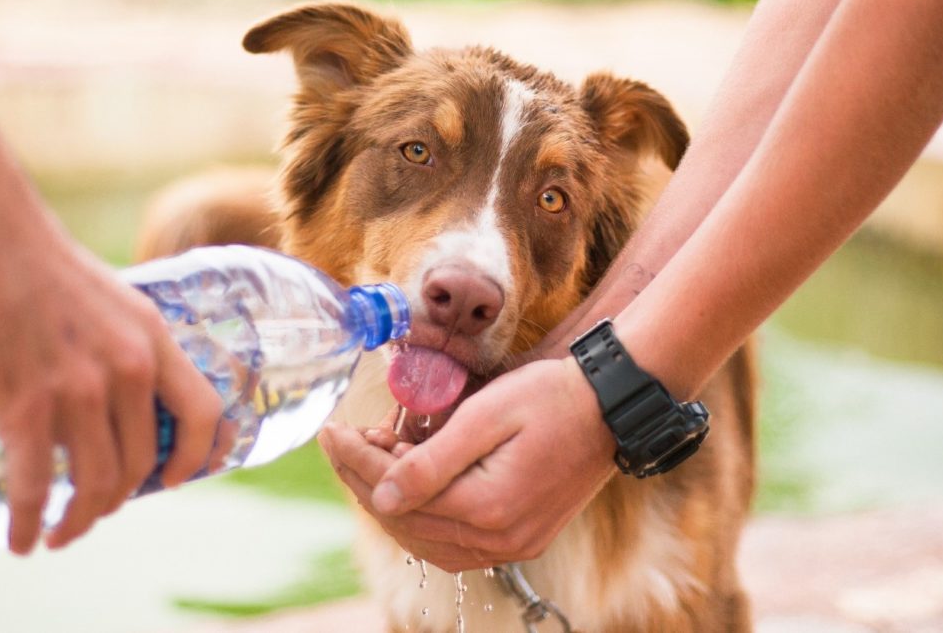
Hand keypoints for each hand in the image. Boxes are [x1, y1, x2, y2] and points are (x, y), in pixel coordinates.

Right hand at [0, 191, 220, 553]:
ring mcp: (78, 390)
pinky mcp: (23, 405)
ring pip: (95, 483)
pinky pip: (35, 487)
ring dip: (79, 520)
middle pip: (142, 463)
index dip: (198, 457)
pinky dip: (29, 523)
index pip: (203, 413)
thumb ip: (124, 349)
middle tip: (95, 510)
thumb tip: (119, 400)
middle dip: (120, 499)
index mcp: (153, 339)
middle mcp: (127, 369)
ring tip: (60, 533)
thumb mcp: (111, 301)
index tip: (175, 481)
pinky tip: (21, 540)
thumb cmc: (38, 263)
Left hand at [319, 356, 614, 571]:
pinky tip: (409, 487)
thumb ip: (432, 461)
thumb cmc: (552, 397)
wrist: (611, 407)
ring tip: (374, 458)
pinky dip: (423, 518)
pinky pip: (455, 544)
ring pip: (426, 540)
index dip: (357, 461)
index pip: (398, 494)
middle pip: (407, 522)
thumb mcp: (487, 415)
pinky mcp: (522, 539)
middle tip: (345, 441)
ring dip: (391, 502)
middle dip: (366, 480)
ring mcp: (513, 545)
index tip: (331, 431)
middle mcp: (500, 539)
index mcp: (488, 507)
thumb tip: (380, 496)